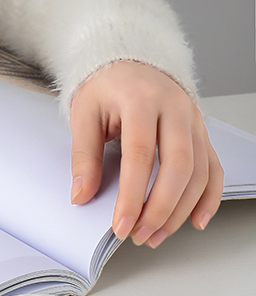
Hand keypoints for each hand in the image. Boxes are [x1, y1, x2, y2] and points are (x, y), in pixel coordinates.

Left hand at [69, 61, 222, 247]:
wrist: (127, 61)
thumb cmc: (104, 87)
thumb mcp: (83, 114)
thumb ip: (84, 155)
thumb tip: (81, 195)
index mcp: (140, 100)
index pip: (141, 154)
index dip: (132, 195)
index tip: (121, 225)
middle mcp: (175, 108)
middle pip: (178, 166)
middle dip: (160, 208)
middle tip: (140, 235)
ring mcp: (193, 120)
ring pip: (199, 171)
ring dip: (180, 209)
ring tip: (156, 234)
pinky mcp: (202, 131)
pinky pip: (213, 168)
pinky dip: (209, 197)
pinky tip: (195, 220)